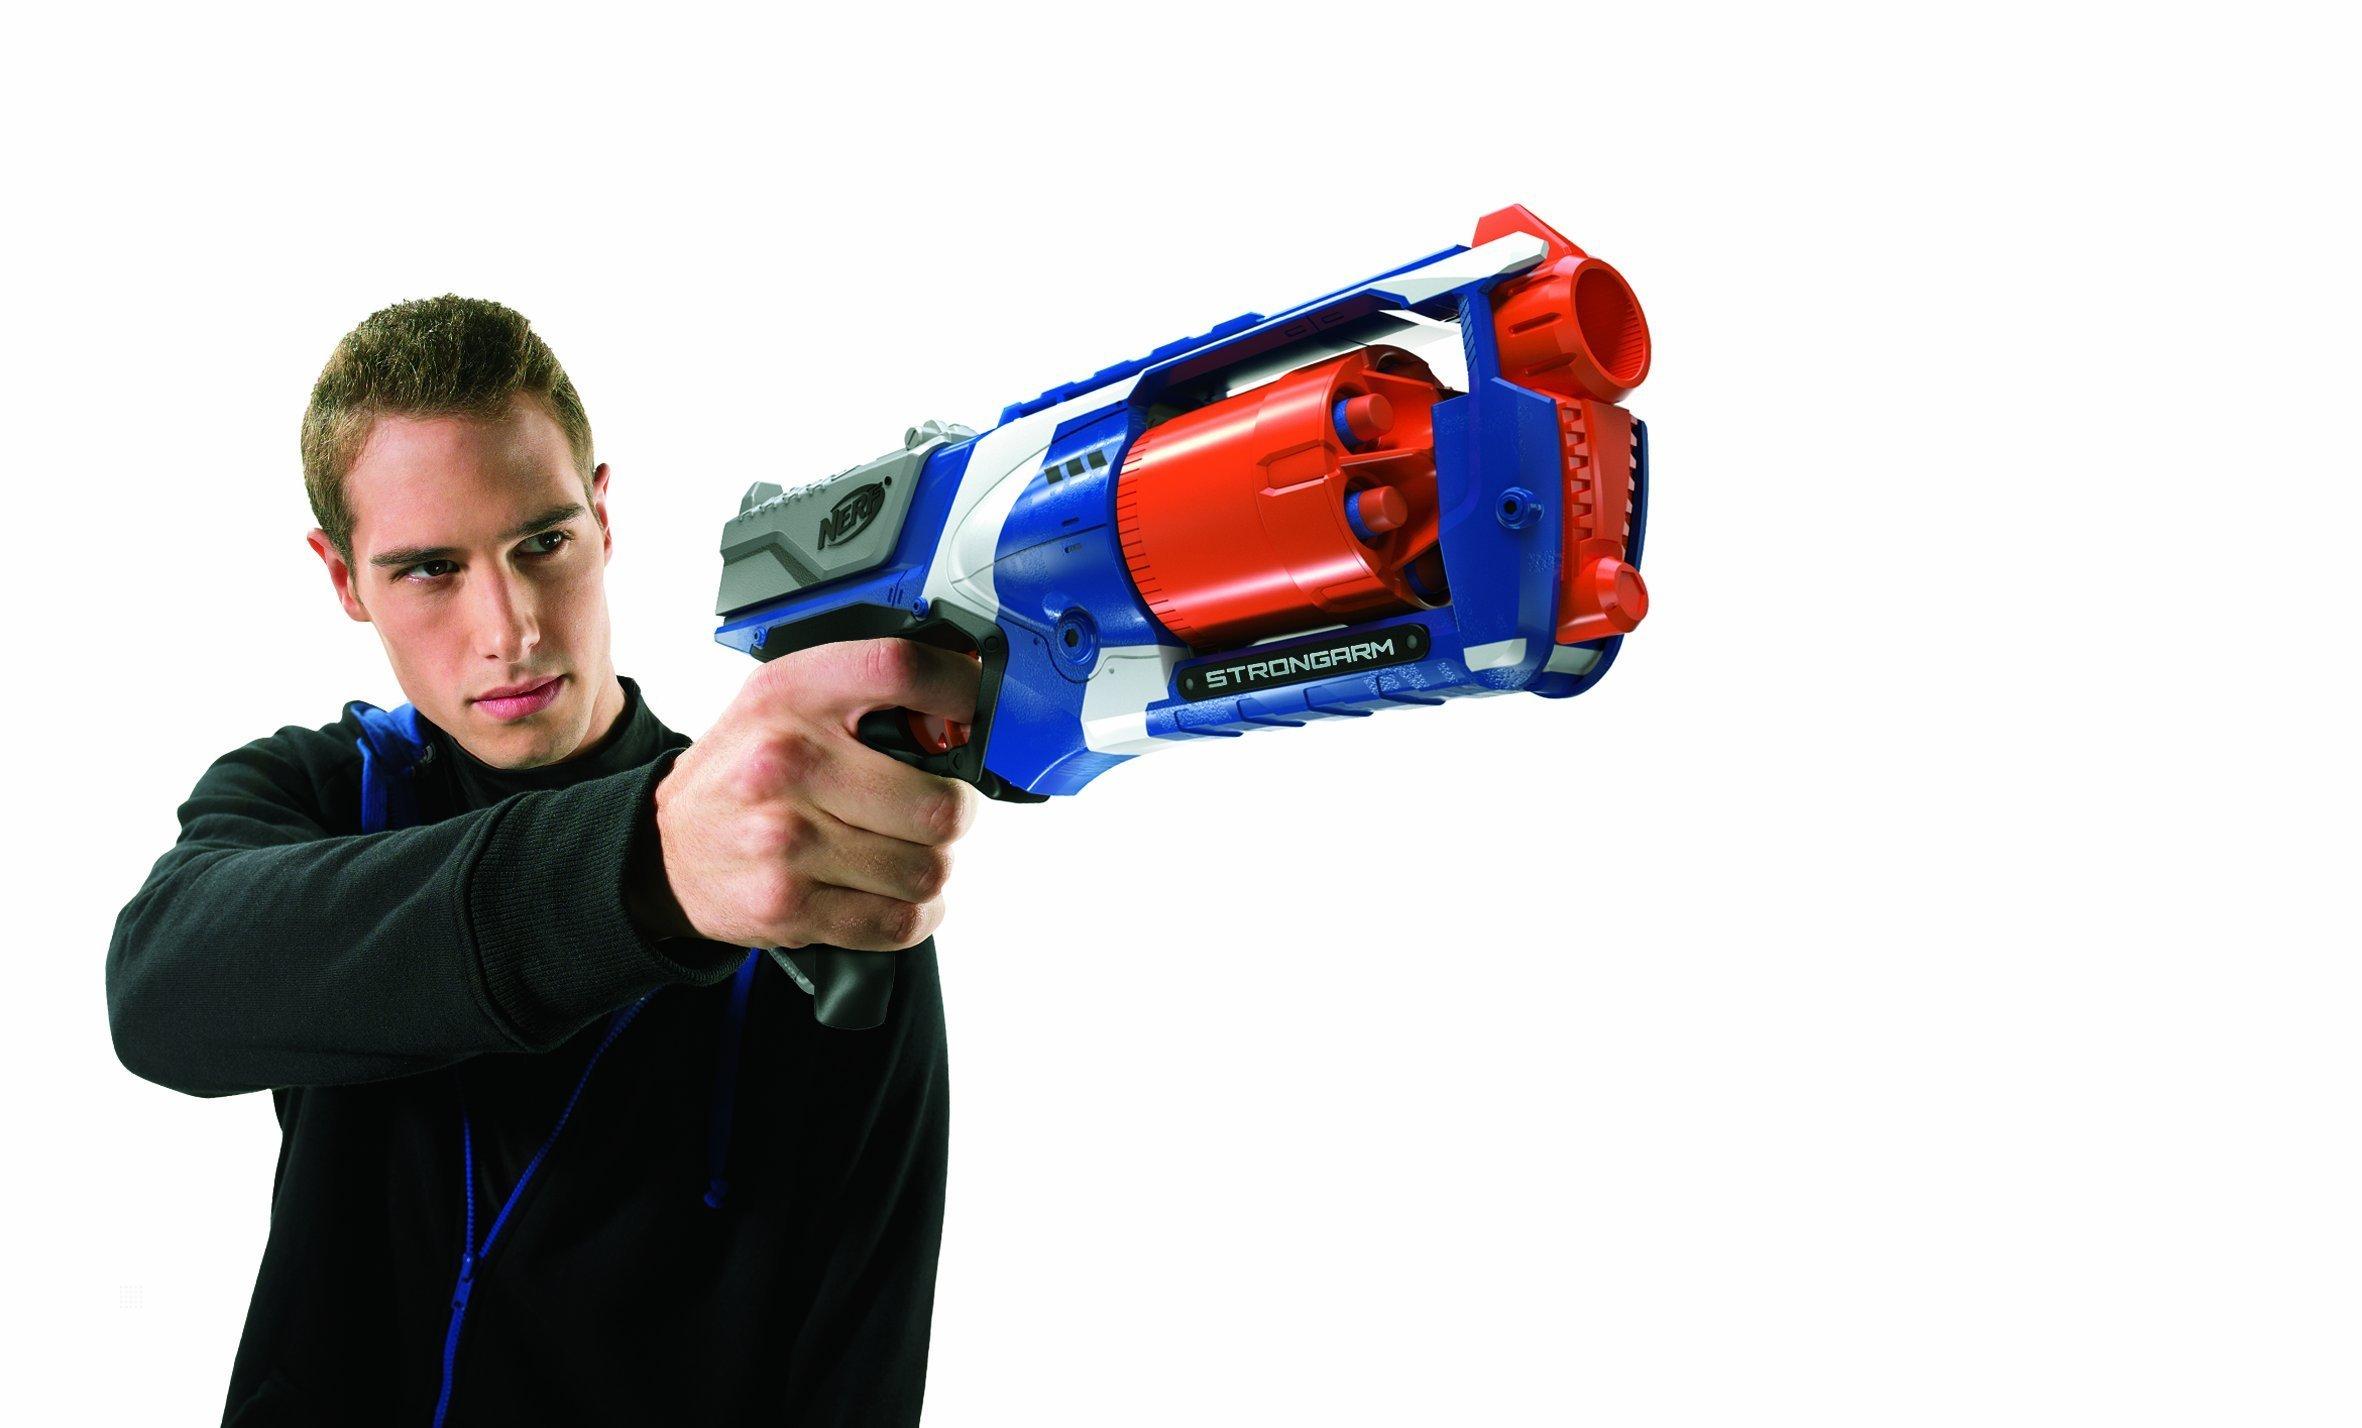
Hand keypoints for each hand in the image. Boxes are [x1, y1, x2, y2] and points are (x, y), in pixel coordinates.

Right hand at [634, 639, 982, 950]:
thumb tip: (967, 707)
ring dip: (931, 868)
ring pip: (928, 870)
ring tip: (904, 854)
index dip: (960, 690)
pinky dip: (914, 915)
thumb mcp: (785, 704)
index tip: (980, 710)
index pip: (900, 670)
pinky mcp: (788, 907)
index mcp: (792, 695)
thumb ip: (864, 695)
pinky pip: (898, 921)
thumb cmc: (744, 774)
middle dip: (952, 814)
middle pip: (939, 803)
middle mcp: (786, 762)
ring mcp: (785, 840)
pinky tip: (893, 895)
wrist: (663, 852)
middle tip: (931, 810)